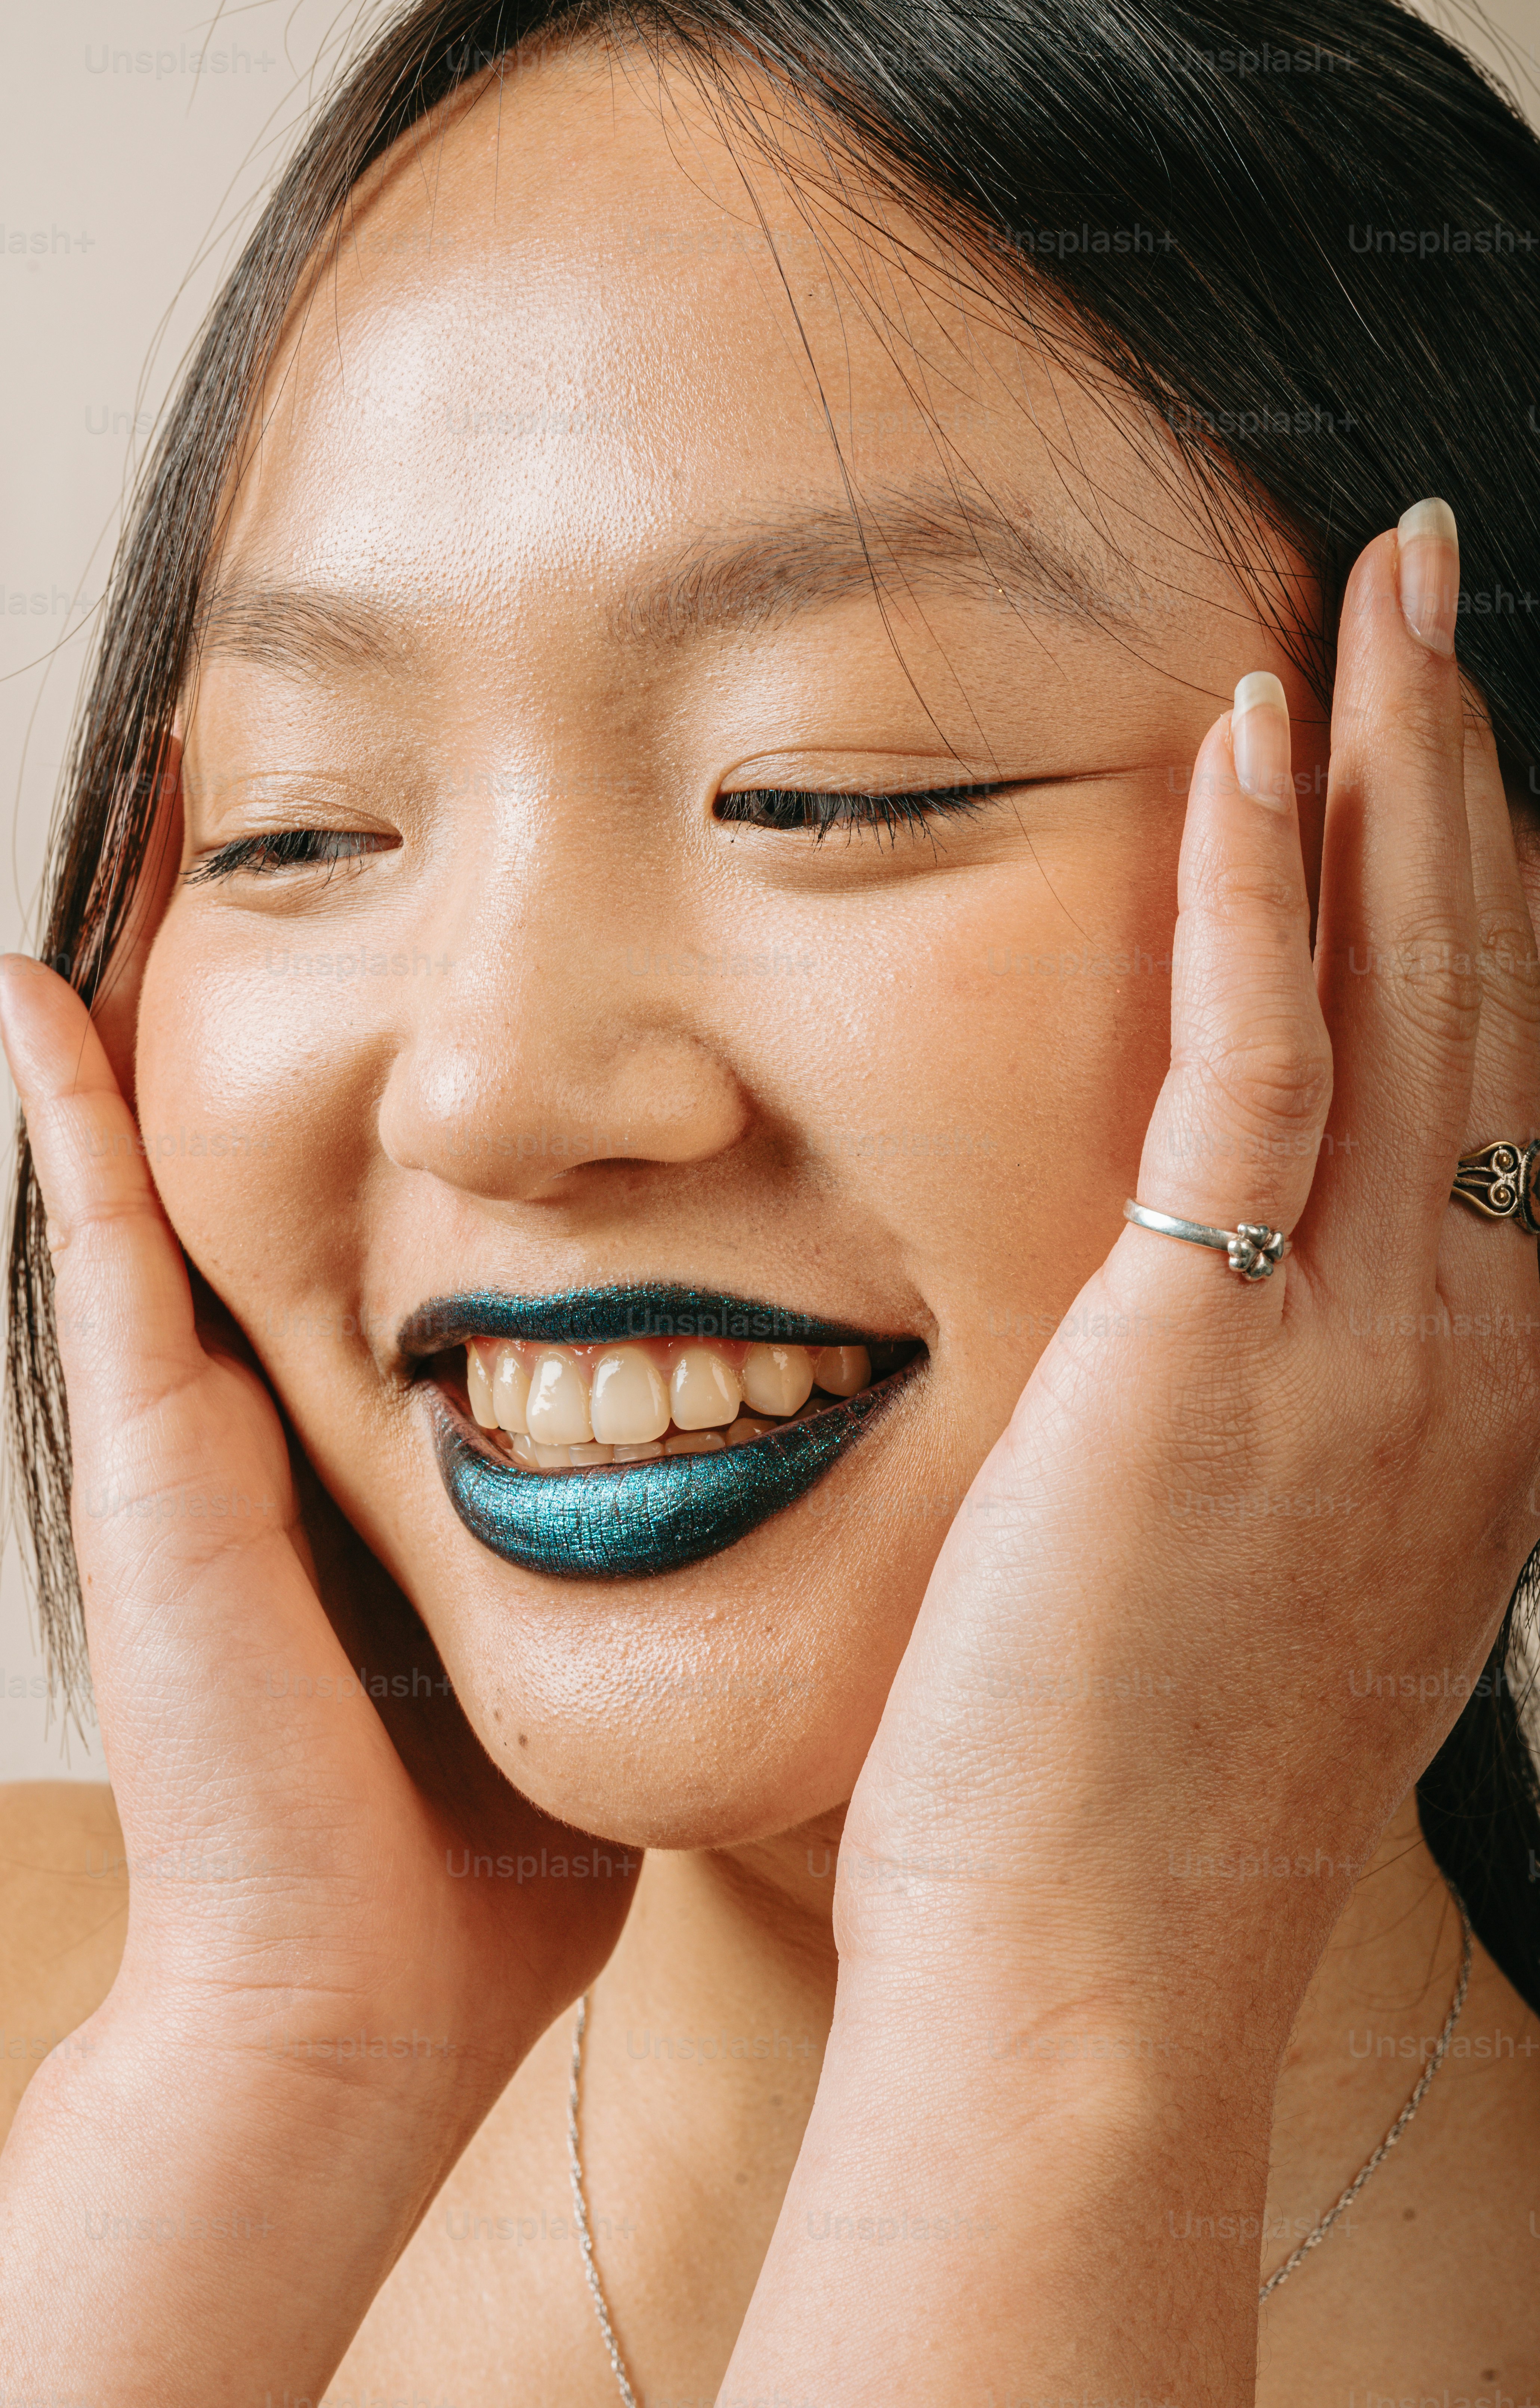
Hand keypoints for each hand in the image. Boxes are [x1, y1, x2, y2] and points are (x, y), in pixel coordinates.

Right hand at [0, 964, 635, 2389]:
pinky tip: (28, 992)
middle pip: (265, 1194)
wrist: (356, 2002)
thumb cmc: (472, 1869)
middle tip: (269, 881)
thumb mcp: (558, 1668)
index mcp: (355, 1482)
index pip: (376, 1272)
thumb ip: (619, 1588)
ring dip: (150, 1038)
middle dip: (272, 1045)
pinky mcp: (147, 1456)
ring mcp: (187, 1437)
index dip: (387, 1152)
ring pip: (160, 1185)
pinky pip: (100, 1242)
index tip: (422, 1035)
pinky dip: (64, 1121)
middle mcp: (262, 1435)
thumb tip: (735, 1526)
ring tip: (144, 863)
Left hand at [838, 503, 1539, 2028]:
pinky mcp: (1214, 1338)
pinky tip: (1251, 736)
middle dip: (1464, 777)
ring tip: (1381, 604)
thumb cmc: (1156, 1788)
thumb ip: (1319, 1431)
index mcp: (1476, 1397)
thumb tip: (1273, 1327)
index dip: (1479, 900)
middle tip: (1438, 601)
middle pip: (1480, 995)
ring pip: (1403, 989)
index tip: (1443, 764)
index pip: (1493, 1081)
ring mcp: (1359, 1338)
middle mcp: (1463, 1344)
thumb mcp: (1294, 1580)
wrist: (1105, 1958)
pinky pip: (1257, 1055)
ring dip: (1391, 773)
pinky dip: (1257, 883)